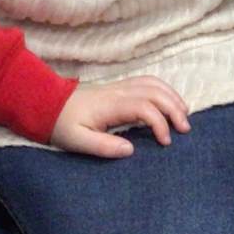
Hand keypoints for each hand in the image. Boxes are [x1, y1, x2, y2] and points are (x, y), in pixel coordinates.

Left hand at [49, 76, 189, 157]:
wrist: (48, 105)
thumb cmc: (63, 125)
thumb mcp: (77, 141)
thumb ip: (104, 147)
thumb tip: (131, 150)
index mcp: (111, 105)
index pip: (145, 108)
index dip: (160, 123)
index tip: (165, 143)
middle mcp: (119, 92)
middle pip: (156, 92)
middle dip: (174, 108)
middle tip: (185, 130)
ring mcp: (121, 87)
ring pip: (154, 84)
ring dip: (173, 97)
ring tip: (184, 116)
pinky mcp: (120, 87)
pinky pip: (148, 82)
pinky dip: (164, 91)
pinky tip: (170, 103)